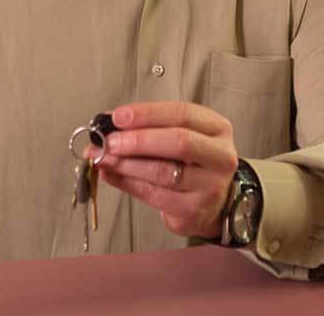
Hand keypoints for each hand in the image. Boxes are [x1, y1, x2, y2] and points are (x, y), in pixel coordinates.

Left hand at [91, 101, 237, 238]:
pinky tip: (111, 174)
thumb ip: (147, 126)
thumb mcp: (178, 134)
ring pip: (163, 172)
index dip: (147, 114)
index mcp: (217, 128)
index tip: (118, 116)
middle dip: (137, 140)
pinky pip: (154, 195)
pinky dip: (127, 182)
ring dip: (126, 163)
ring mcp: (210, 186)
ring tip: (103, 157)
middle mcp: (220, 156)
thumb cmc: (190, 161)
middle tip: (109, 141)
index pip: (182, 113)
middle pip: (178, 142)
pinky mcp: (193, 210)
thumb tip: (106, 122)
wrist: (211, 201)